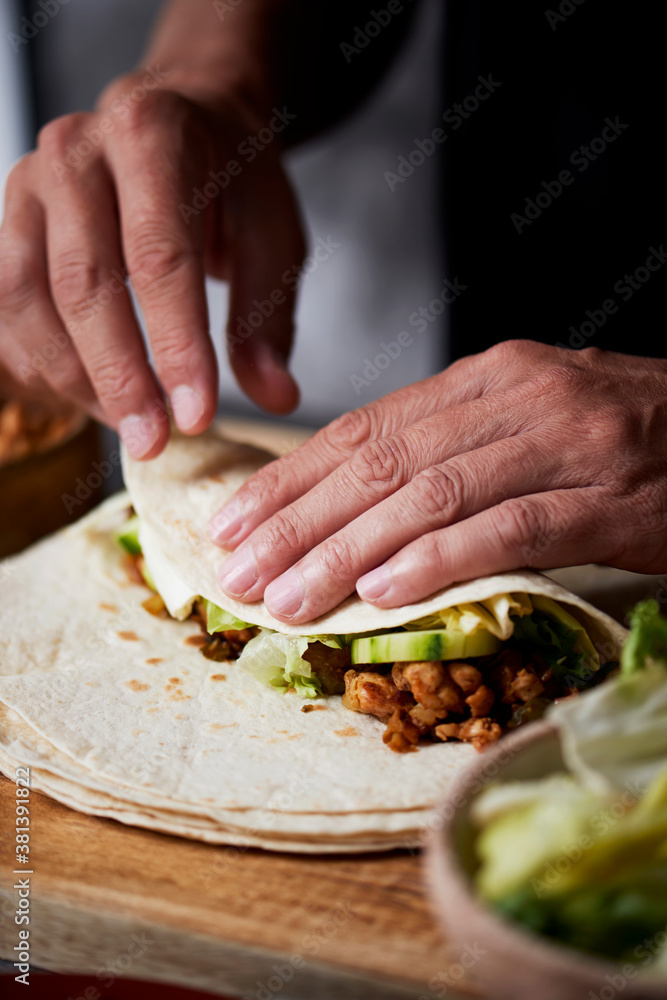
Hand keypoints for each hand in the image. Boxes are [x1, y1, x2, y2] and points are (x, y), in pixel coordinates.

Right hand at [0, 70, 304, 457]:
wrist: (182, 122)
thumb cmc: (231, 180)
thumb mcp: (273, 236)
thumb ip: (268, 317)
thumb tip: (275, 396)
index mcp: (153, 135)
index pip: (160, 256)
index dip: (176, 345)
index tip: (197, 416)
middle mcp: (77, 150)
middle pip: (83, 280)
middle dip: (119, 375)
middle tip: (153, 440)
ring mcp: (30, 182)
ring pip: (27, 295)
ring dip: (74, 376)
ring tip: (129, 426)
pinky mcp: (9, 219)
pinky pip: (6, 304)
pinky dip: (42, 361)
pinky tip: (89, 398)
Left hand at [208, 341, 666, 622]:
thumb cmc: (619, 438)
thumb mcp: (525, 422)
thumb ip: (448, 449)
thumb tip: (351, 501)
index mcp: (487, 377)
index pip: (365, 428)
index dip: (292, 478)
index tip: (235, 521)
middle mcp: (517, 397)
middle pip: (383, 461)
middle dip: (300, 522)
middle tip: (241, 571)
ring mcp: (566, 444)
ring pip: (433, 495)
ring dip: (350, 551)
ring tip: (292, 595)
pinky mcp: (610, 498)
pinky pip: (511, 528)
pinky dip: (441, 558)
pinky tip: (387, 592)